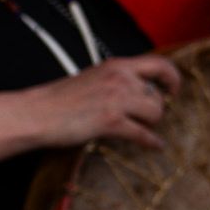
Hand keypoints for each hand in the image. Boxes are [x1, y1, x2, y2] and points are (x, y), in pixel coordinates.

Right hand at [33, 56, 179, 149]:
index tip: (173, 90)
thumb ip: (118, 80)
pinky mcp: (110, 121)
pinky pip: (142, 134)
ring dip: (150, 123)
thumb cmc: (60, 99)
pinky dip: (151, 142)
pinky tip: (155, 146)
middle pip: (157, 95)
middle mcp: (121, 78)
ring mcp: (117, 99)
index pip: (159, 64)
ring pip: (155, 113)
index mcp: (117, 65)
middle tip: (146, 117)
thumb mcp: (94, 77)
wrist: (35, 113)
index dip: (173, 77)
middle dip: (154, 108)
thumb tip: (141, 90)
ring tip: (141, 128)